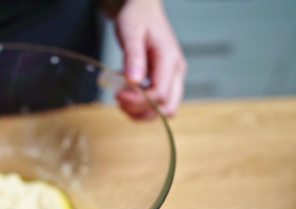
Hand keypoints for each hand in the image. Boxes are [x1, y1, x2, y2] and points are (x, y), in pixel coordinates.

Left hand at [115, 0, 185, 117]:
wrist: (144, 9)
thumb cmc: (137, 17)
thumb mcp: (131, 34)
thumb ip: (133, 57)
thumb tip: (134, 81)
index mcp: (170, 59)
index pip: (160, 93)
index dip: (138, 100)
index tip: (118, 95)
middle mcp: (177, 71)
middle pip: (167, 107)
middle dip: (142, 111)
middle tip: (120, 99)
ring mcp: (173, 77)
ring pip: (164, 109)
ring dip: (141, 111)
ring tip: (121, 96)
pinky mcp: (166, 80)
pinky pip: (158, 103)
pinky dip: (141, 105)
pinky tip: (126, 92)